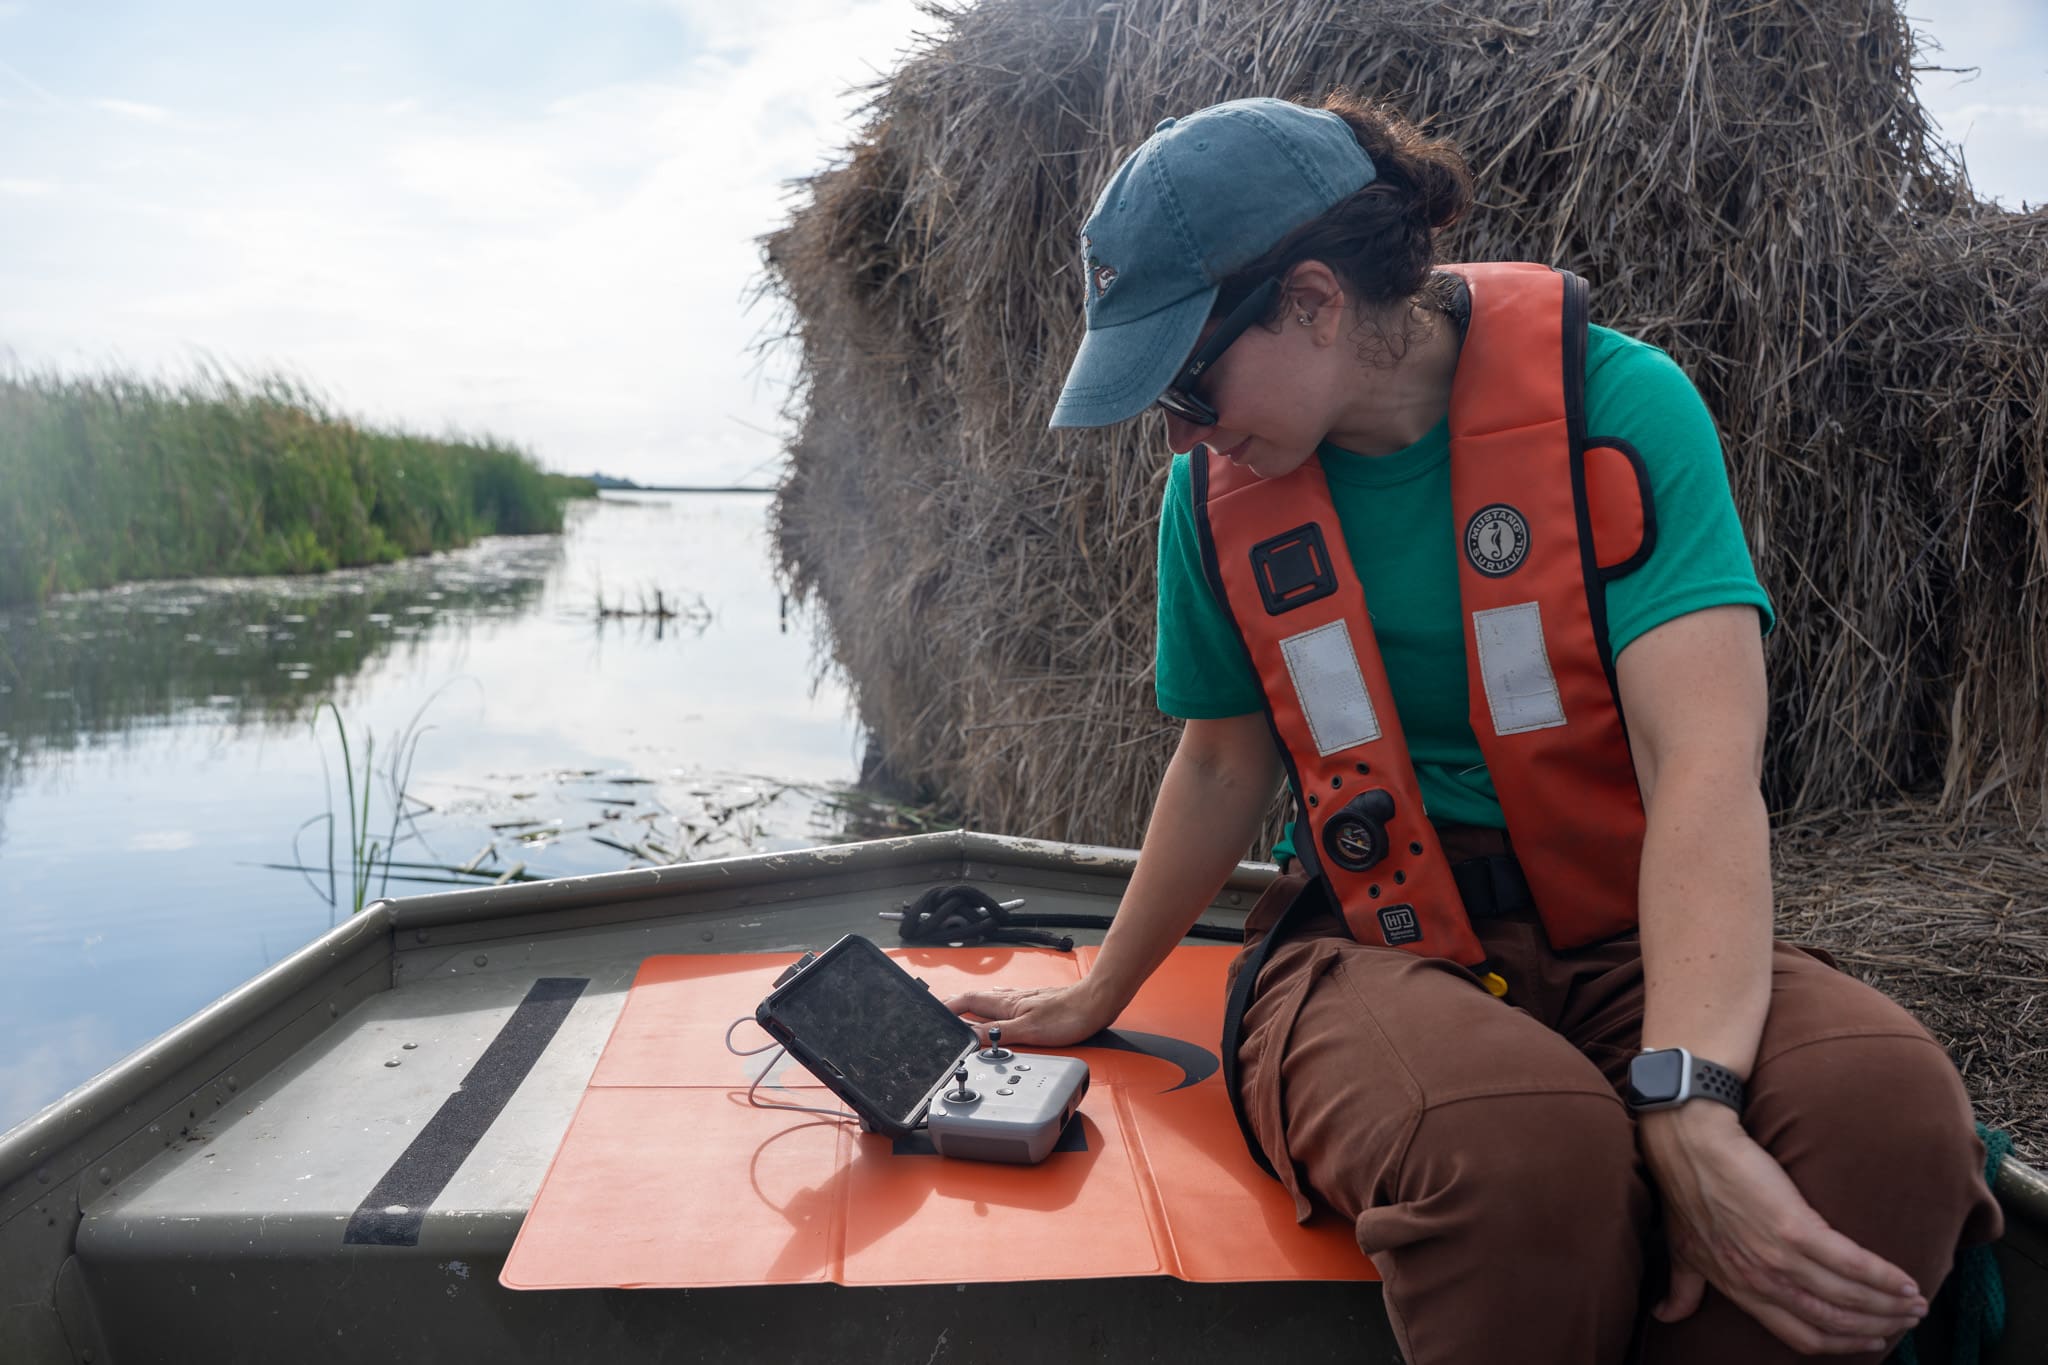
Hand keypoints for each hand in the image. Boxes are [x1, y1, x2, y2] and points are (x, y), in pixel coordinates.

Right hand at [943, 980, 1115, 1049]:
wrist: (1097, 1002)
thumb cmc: (1069, 1016)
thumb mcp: (1028, 1031)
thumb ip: (996, 1033)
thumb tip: (968, 1036)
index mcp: (1005, 1003)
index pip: (967, 1001)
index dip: (948, 1006)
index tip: (931, 1014)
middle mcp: (1011, 998)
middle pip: (975, 1000)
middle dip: (955, 1006)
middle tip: (940, 1015)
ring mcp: (1023, 1000)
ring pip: (989, 1001)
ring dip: (972, 1007)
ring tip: (960, 1014)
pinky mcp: (1035, 1004)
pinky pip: (1004, 1004)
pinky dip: (992, 1008)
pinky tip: (997, 1011)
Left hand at [1639, 1102, 1926, 1354]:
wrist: (1688, 1141)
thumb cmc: (1685, 1190)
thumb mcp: (1681, 1250)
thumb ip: (1684, 1288)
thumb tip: (1666, 1316)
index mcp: (1740, 1290)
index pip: (1800, 1335)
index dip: (1840, 1344)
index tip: (1870, 1341)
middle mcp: (1762, 1282)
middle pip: (1832, 1321)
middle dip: (1876, 1327)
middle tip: (1907, 1322)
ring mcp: (1778, 1258)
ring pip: (1848, 1297)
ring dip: (1889, 1305)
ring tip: (1916, 1303)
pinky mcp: (1795, 1228)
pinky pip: (1852, 1263)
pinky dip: (1884, 1277)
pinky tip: (1906, 1281)